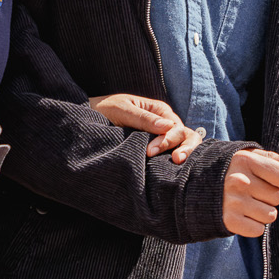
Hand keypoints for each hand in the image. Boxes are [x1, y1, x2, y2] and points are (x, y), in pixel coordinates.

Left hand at [88, 93, 202, 162]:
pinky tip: (171, 169)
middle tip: (176, 159)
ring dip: (185, 152)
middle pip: (185, 135)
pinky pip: (171, 154)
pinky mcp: (155, 148)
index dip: (167, 140)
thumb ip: (143, 119)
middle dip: (185, 147)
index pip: (175, 127)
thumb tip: (168, 127)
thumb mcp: (122, 110)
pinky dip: (175, 160)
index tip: (150, 151)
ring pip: (184, 144)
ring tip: (178, 163)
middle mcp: (164, 123)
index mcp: (159, 111)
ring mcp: (162, 136)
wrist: (92, 117)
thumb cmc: (106, 109)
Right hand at [224, 149, 278, 236]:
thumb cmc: (231, 171)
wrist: (197, 189)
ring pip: (270, 215)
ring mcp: (233, 201)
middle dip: (269, 196)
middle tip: (252, 191)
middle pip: (278, 197)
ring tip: (247, 204)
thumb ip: (275, 160)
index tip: (267, 178)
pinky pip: (258, 230)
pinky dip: (252, 225)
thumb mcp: (250, 158)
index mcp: (246, 161)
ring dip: (262, 212)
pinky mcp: (229, 220)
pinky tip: (241, 215)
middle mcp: (239, 181)